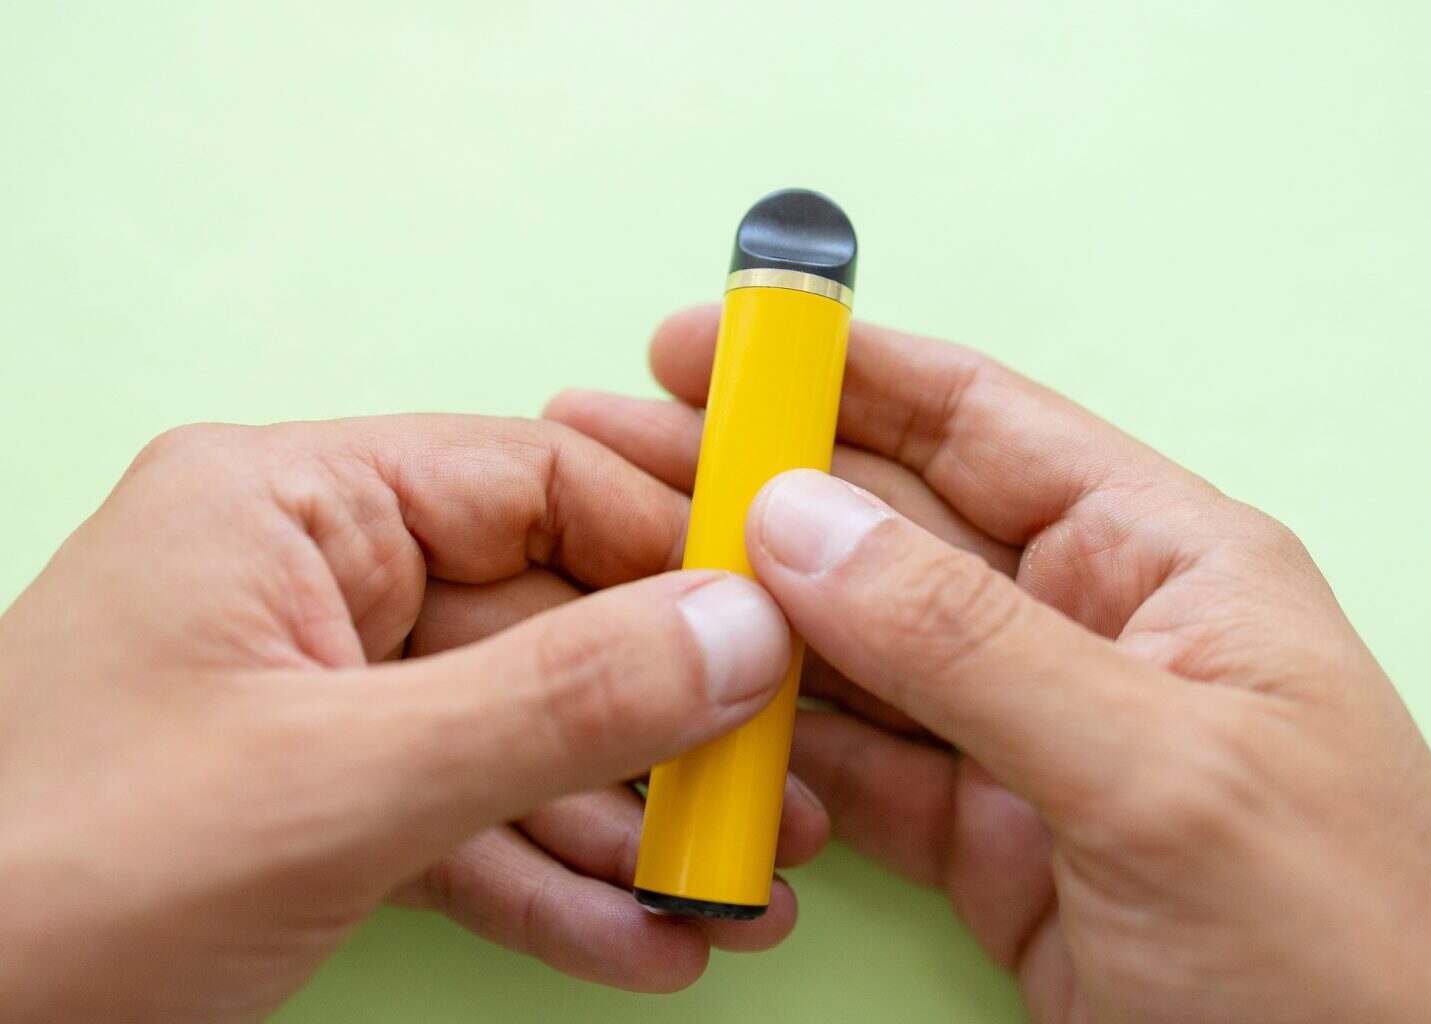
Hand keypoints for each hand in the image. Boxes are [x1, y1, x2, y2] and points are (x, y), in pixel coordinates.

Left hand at [0, 415, 828, 1022]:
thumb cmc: (48, 885)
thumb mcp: (336, 786)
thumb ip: (556, 704)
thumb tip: (741, 633)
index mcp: (288, 507)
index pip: (533, 483)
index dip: (671, 549)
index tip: (784, 621)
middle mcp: (308, 583)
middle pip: (542, 621)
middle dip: (664, 725)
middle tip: (774, 793)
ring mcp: (314, 699)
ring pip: (514, 735)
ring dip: (623, 822)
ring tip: (735, 890)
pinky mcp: (312, 803)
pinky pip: (460, 821)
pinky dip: (547, 883)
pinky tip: (638, 941)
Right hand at [547, 307, 1430, 1022]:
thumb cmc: (1343, 957)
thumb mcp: (1157, 776)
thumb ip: (969, 644)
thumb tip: (800, 523)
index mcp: (1167, 563)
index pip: (982, 424)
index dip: (844, 372)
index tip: (719, 342)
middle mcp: (1090, 631)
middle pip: (894, 529)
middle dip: (757, 487)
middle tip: (617, 456)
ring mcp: (1030, 739)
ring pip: (858, 651)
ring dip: (746, 618)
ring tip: (619, 573)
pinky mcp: (988, 842)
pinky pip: (856, 766)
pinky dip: (773, 746)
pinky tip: (695, 715)